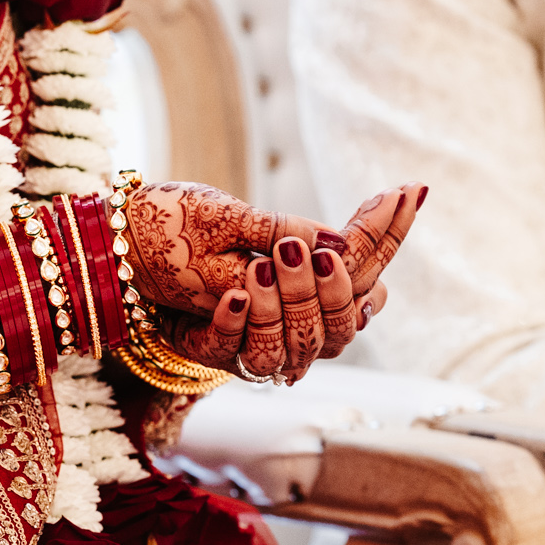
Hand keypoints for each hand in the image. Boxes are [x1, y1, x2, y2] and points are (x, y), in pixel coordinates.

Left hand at [151, 184, 421, 381]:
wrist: (139, 259)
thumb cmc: (203, 238)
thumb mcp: (254, 224)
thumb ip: (300, 234)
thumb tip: (341, 245)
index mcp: (321, 295)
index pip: (369, 273)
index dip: (389, 236)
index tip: (404, 194)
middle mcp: (299, 328)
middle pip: (338, 327)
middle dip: (329, 291)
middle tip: (307, 252)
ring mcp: (259, 345)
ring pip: (288, 347)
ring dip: (278, 307)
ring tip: (261, 267)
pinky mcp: (213, 349)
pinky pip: (228, 349)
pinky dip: (233, 325)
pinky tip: (232, 297)